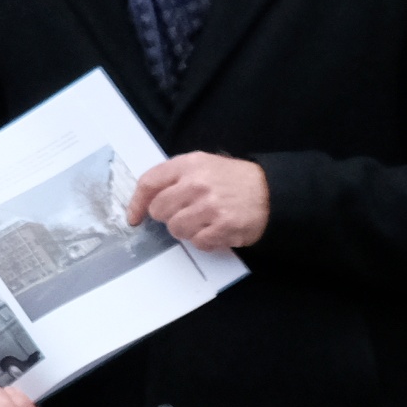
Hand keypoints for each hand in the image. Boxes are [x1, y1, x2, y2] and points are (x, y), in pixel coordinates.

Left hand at [125, 152, 268, 251]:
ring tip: (203, 222)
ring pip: (176, 229)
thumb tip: (146, 200)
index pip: (149, 183)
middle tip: (185, 214)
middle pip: (160, 210)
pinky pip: (198, 242)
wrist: (272, 191)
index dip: (136, 203)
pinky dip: (204, 241)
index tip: (134, 217)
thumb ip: (175, 177)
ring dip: (186, 230)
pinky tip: (216, 231)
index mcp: (188, 165)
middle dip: (168, 217)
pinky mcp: (225, 226)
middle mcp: (197, 184)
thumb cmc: (232, 179)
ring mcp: (211, 206)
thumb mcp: (203, 165)